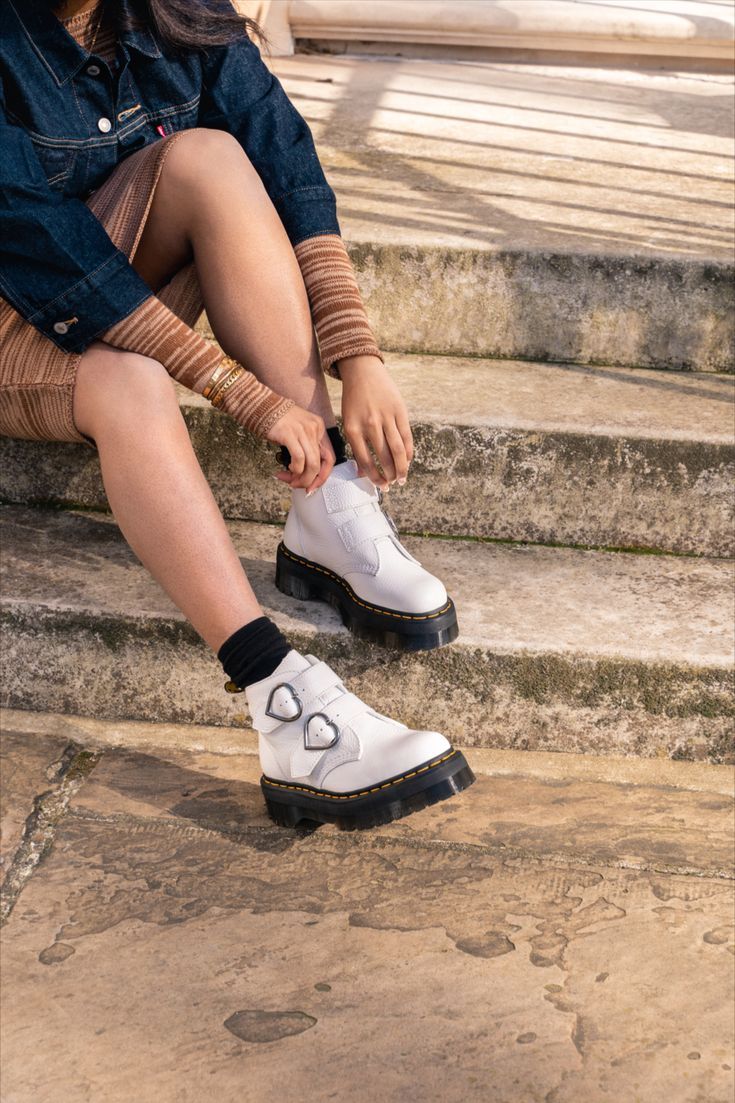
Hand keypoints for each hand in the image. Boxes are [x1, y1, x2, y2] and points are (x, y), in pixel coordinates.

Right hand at [266, 405, 334, 492]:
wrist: (261, 406)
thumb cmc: (277, 421)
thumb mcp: (298, 431)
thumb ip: (305, 447)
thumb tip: (304, 472)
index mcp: (319, 427)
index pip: (329, 457)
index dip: (323, 476)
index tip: (313, 486)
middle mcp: (314, 428)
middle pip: (319, 463)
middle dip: (309, 480)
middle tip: (297, 485)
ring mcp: (303, 431)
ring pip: (311, 464)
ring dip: (301, 478)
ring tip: (290, 480)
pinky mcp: (290, 434)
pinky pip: (298, 458)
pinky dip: (295, 469)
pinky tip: (288, 469)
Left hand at [338, 355, 413, 489]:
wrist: (363, 371)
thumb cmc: (354, 401)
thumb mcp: (348, 421)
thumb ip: (356, 445)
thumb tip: (365, 472)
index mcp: (353, 429)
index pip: (366, 461)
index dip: (374, 477)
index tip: (380, 486)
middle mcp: (370, 424)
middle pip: (384, 458)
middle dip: (390, 475)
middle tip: (393, 484)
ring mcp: (386, 417)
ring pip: (398, 450)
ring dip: (402, 468)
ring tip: (402, 478)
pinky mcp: (400, 411)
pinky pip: (406, 437)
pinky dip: (408, 452)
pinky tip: (407, 461)